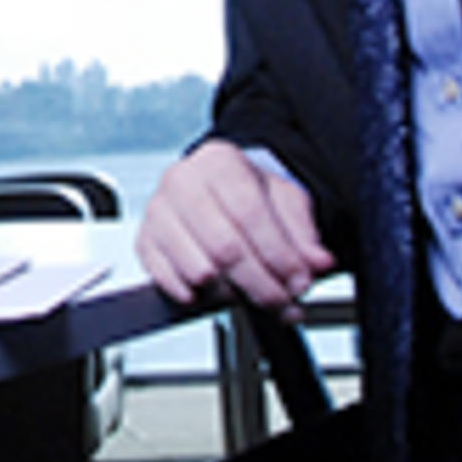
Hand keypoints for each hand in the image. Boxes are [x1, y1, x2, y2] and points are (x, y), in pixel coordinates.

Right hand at [135, 140, 336, 317]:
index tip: (299, 280)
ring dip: (233, 294)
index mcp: (219, 161)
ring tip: (254, 295)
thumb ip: (303, 235)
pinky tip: (220, 294)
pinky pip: (169, 281)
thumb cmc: (248, 195)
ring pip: (198, 269)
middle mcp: (182, 181)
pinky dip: (197, 297)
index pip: (250, 213)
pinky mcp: (144, 242)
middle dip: (261, 283)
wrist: (216, 191)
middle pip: (225, 247)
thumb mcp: (285, 204)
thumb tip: (317, 262)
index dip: (279, 255)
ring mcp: (158, 212)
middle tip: (283, 300)